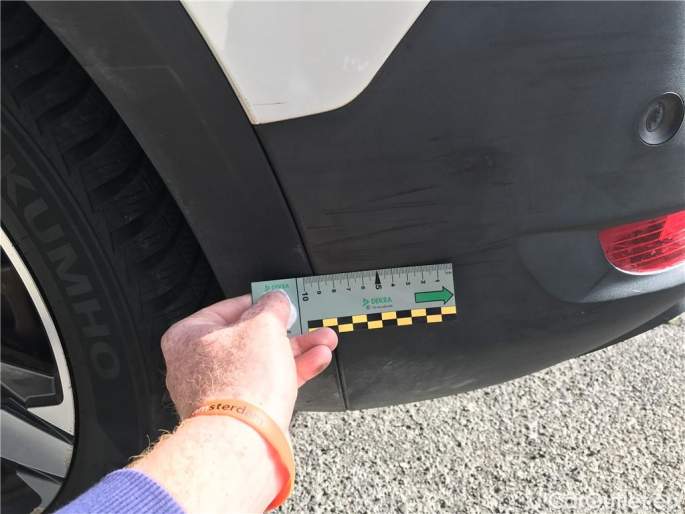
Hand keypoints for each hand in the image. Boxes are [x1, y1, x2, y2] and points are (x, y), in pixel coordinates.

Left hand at [161, 291, 337, 429]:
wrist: (244, 438)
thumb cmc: (240, 382)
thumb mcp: (263, 324)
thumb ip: (273, 306)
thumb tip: (277, 299)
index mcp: (188, 336)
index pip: (228, 308)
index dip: (261, 303)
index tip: (280, 302)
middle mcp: (196, 364)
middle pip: (249, 337)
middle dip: (287, 331)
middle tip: (307, 323)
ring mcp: (216, 391)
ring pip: (261, 362)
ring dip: (296, 350)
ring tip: (323, 341)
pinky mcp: (237, 412)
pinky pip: (265, 384)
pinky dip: (290, 372)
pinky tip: (315, 361)